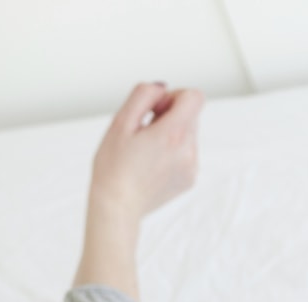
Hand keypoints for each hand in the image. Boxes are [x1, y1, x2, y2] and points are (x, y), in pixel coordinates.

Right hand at [87, 81, 204, 223]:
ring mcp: (192, 167)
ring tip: (146, 150)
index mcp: (173, 134)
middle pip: (191, 115)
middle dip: (170, 115)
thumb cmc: (113, 167)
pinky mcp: (190, 179)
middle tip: (144, 132)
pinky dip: (173, 152)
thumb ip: (143, 95)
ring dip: (171, 134)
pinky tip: (152, 163)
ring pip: (189, 134)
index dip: (174, 96)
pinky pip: (187, 153)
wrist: (117, 207)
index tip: (155, 110)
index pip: (194, 97)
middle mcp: (189, 151)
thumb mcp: (121, 121)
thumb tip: (162, 88)